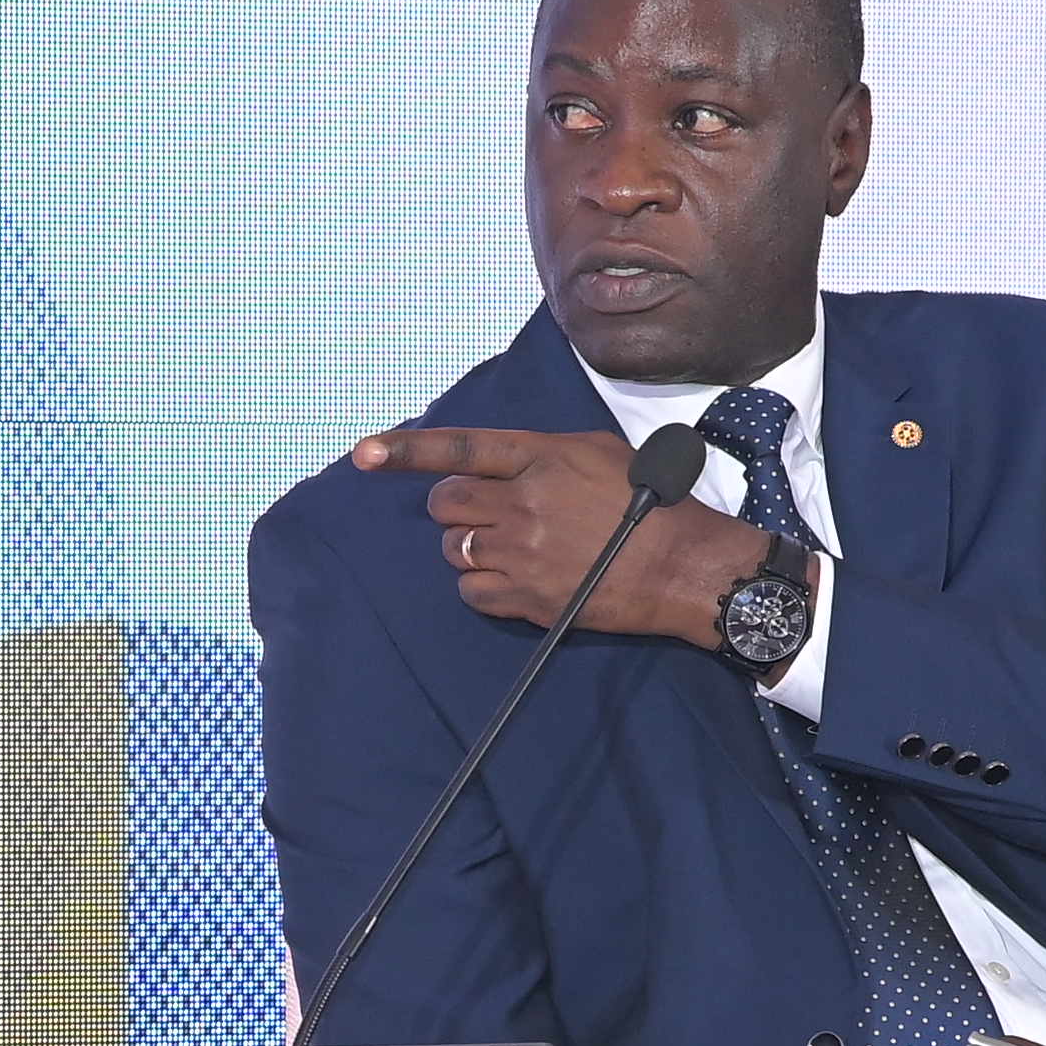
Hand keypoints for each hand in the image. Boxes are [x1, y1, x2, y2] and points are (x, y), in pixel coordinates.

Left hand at [356, 424, 760, 641]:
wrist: (681, 566)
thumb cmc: (650, 504)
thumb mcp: (598, 453)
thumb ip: (540, 454)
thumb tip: (499, 465)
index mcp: (543, 458)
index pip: (461, 449)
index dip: (406, 451)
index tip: (364, 453)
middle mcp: (526, 502)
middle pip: (446, 504)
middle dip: (455, 509)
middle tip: (487, 515)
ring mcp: (523, 552)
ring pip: (456, 548)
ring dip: (473, 547)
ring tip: (516, 548)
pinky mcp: (526, 596)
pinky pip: (471, 591)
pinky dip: (483, 586)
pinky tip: (517, 578)